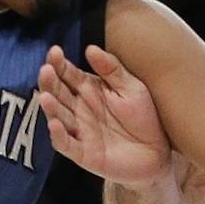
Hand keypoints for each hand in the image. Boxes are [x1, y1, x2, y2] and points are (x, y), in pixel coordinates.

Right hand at [37, 44, 174, 185]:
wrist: (159, 152)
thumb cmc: (145, 117)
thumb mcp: (132, 88)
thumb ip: (112, 69)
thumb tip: (91, 48)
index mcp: (89, 90)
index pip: (69, 74)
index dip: (60, 63)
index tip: (55, 51)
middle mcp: (79, 110)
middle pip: (58, 93)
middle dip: (50, 82)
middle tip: (46, 70)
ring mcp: (80, 132)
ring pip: (59, 117)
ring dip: (50, 108)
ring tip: (45, 97)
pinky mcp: (83, 154)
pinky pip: (67, 145)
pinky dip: (59, 136)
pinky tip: (54, 125)